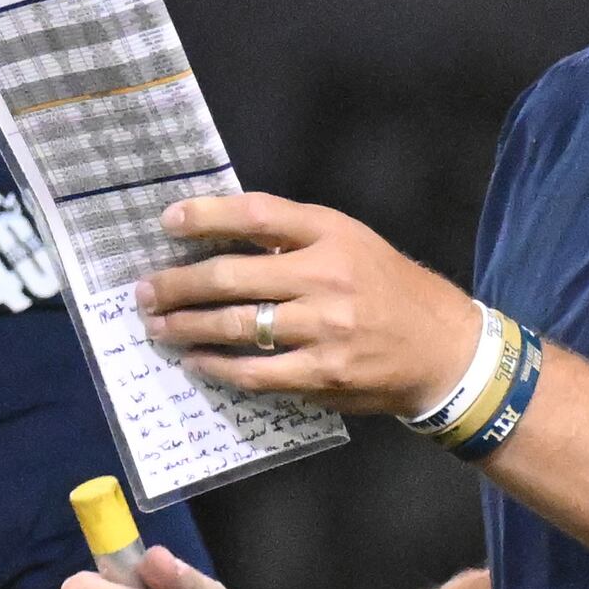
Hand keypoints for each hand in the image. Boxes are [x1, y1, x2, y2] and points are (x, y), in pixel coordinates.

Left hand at [137, 192, 484, 417]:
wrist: (443, 348)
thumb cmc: (388, 289)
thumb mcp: (351, 243)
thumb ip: (295, 240)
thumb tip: (221, 241)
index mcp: (330, 233)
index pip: (256, 215)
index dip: (206, 215)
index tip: (167, 221)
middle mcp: (325, 276)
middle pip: (231, 276)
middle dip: (177, 285)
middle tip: (145, 291)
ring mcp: (324, 328)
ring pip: (235, 326)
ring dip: (186, 327)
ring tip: (159, 327)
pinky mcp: (323, 373)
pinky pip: (255, 371)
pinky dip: (218, 368)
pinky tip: (198, 362)